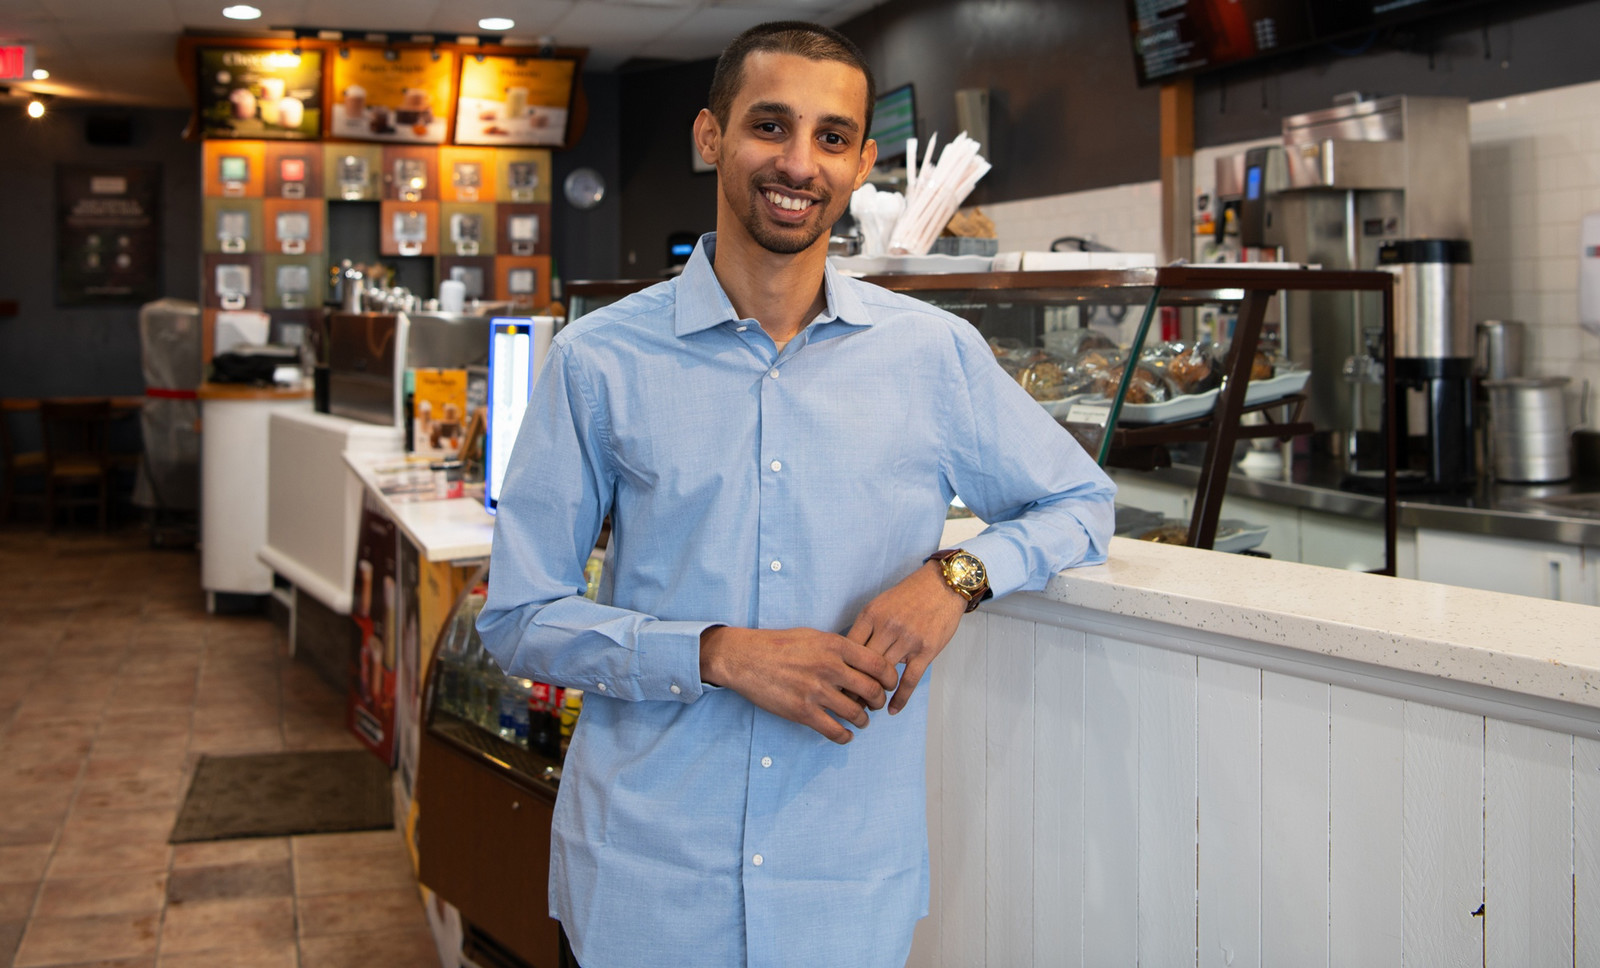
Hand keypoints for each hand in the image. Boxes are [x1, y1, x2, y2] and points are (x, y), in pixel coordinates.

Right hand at [699, 626, 899, 744]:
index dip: (890, 678)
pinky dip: (845, 736)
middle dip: (879, 701)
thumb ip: (840, 648)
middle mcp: (829, 667)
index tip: (889, 684)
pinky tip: (846, 735)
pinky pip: (834, 731)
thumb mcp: (814, 635)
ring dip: (863, 720)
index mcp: (835, 645)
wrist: (745, 657)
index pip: (878, 664)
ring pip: (856, 713)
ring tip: (861, 720)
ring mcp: (816, 691)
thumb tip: (863, 661)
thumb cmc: (779, 644)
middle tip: (876, 704)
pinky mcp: (802, 711)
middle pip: (872, 691)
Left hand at [846, 562, 967, 713]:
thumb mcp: (880, 603)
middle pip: (863, 665)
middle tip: (847, 702)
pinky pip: (909, 680)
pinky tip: (892, 709)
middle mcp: (887, 627)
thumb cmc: (910, 594)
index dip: (841, 669)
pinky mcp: (926, 650)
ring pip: (884, 675)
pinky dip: (900, 698)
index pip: (848, 648)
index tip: (835, 683)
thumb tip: (849, 653)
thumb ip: (866, 626)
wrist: (943, 585)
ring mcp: (907, 639)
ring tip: (868, 706)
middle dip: (854, 686)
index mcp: (871, 614)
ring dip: (875, 694)